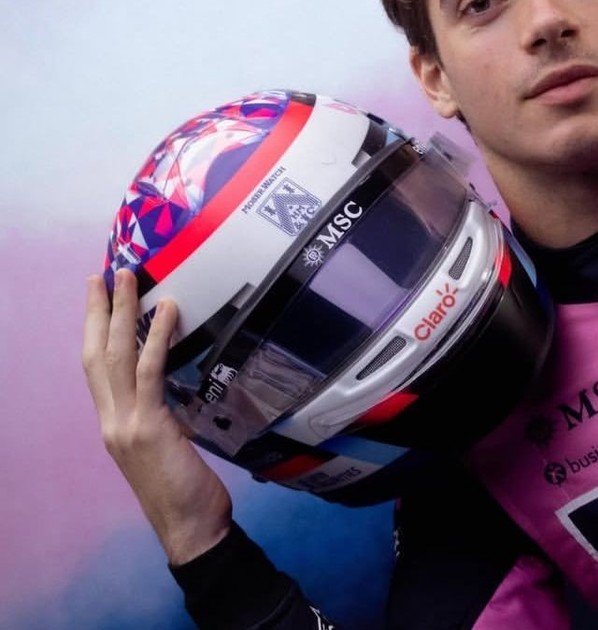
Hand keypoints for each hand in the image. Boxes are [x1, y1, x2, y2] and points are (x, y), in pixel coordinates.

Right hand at [82, 269, 231, 565]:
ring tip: (128, 277)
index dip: (93, 331)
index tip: (95, 297)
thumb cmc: (185, 492)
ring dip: (121, 312)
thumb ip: (162, 417)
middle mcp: (111, 420)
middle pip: (96, 354)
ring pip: (115, 357)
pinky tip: (165, 310)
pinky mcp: (149, 427)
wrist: (190, 530)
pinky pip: (149, 373)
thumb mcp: (168, 448)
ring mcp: (125, 424)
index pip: (96, 369)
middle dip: (98, 310)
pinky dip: (155, 338)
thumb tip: (174, 391)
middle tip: (104, 272)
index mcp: (113, 424)